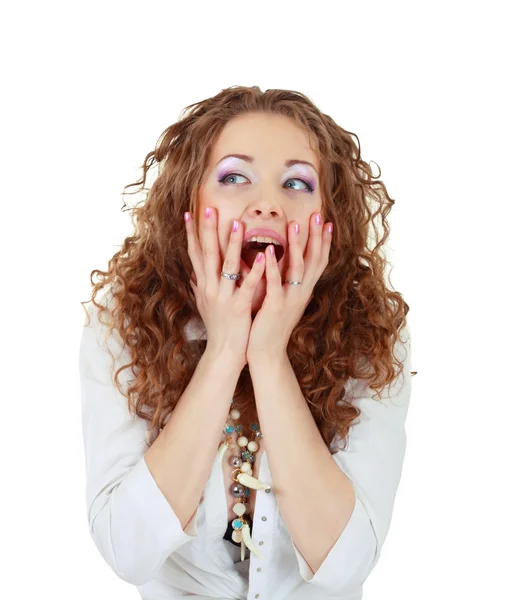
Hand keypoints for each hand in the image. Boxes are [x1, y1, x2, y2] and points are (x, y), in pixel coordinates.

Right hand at [185, 207, 265, 370]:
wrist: (224, 353)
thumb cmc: (218, 328)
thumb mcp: (205, 305)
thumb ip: (199, 287)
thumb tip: (192, 274)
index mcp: (203, 284)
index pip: (195, 253)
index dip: (192, 233)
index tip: (189, 213)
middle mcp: (209, 288)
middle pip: (206, 254)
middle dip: (206, 230)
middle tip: (208, 208)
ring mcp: (223, 297)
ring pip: (227, 266)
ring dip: (232, 244)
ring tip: (237, 224)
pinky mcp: (238, 307)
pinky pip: (247, 286)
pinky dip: (255, 271)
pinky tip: (263, 257)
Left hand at [247, 212, 332, 359]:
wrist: (266, 353)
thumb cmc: (271, 325)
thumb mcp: (283, 300)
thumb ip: (286, 282)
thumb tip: (284, 263)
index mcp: (304, 290)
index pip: (318, 261)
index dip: (324, 241)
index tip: (327, 222)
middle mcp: (302, 293)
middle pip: (315, 259)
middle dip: (317, 236)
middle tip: (319, 215)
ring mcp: (290, 299)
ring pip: (298, 267)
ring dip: (297, 245)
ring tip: (296, 223)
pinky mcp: (276, 307)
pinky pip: (276, 283)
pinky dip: (273, 266)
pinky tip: (268, 251)